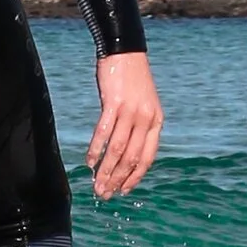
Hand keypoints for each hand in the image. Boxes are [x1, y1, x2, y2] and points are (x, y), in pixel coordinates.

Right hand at [86, 50, 162, 198]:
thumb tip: (124, 155)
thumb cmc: (132, 80)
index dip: (135, 177)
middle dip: (117, 179)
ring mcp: (130, 111)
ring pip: (117, 149)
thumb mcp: (144, 105)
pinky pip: (103, 132)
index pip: (147, 158)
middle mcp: (146, 119)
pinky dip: (96, 150)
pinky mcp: (113, 103)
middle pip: (131, 157)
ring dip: (105, 170)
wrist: (125, 51)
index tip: (123, 191)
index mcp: (156, 122)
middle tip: (104, 194)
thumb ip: (138, 128)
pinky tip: (89, 162)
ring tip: (96, 185)